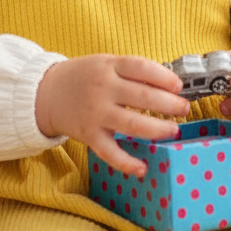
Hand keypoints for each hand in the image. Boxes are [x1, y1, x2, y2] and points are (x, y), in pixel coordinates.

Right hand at [35, 54, 189, 175]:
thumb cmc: (84, 76)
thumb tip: (167, 84)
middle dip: (169, 104)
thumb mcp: (105, 63)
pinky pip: (110, 152)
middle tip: (184, 109)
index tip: (178, 86)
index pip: (141, 68)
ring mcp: (96, 113)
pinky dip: (127, 162)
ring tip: (173, 130)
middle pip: (143, 96)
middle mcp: (103, 89)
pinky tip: (142, 167)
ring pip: (133, 124)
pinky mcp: (88, 135)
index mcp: (109, 66)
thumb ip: (131, 71)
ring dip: (157, 129)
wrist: (46, 92)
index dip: (164, 77)